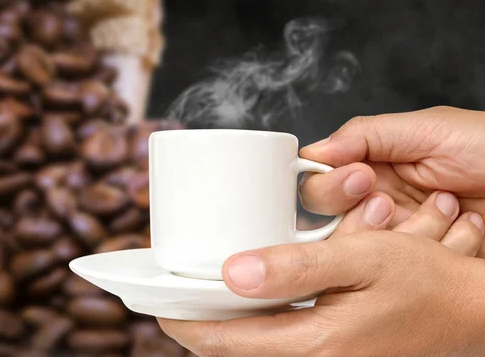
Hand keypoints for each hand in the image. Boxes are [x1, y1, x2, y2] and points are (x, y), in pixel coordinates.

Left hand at [159, 193, 484, 355]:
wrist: (469, 309)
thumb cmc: (424, 283)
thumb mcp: (361, 260)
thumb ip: (296, 268)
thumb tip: (233, 272)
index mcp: (316, 345)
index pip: (226, 341)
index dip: (184, 321)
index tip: (155, 299)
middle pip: (232, 348)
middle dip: (195, 322)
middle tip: (170, 294)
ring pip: (252, 346)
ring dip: (221, 323)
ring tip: (197, 295)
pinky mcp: (332, 354)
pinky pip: (275, 343)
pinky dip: (251, 323)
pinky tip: (247, 298)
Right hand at [298, 107, 484, 251]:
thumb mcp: (428, 129)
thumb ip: (366, 134)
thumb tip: (313, 151)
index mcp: (373, 162)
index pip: (321, 174)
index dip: (327, 179)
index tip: (357, 177)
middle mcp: (375, 197)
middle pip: (324, 212)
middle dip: (344, 204)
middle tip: (379, 195)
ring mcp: (393, 230)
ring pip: (348, 242)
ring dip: (374, 233)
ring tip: (417, 215)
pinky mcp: (411, 259)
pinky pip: (383, 264)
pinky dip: (399, 255)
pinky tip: (431, 240)